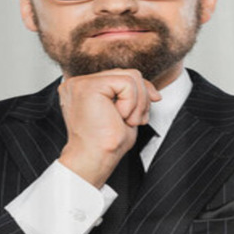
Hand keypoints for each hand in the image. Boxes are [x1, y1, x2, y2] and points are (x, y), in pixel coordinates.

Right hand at [57, 69, 160, 187]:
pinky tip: (121, 117)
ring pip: (131, 76)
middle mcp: (79, 83)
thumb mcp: (126, 115)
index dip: (141, 92)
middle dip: (143, 98)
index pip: (120, 76)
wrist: (95, 159)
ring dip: (139, 103)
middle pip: (127, 73)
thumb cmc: (107, 145)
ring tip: (128, 121)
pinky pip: (127, 83)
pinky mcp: (89, 86)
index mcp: (84, 89)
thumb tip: (154, 93)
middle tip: (136, 121)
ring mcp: (81, 82)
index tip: (144, 114)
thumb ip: (133, 98)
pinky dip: (132, 103)